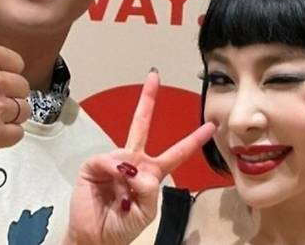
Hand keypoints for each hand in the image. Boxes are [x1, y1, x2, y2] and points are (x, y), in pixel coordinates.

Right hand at [65, 70, 215, 244]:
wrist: (96, 238)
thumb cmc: (122, 227)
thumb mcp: (145, 212)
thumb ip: (148, 191)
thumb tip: (137, 169)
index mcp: (150, 173)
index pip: (176, 153)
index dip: (193, 140)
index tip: (210, 126)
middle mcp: (132, 162)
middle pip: (141, 125)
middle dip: (148, 99)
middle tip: (154, 76)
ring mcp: (113, 162)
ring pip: (127, 154)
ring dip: (128, 175)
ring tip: (123, 197)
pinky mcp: (94, 165)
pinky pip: (107, 159)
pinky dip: (113, 170)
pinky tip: (114, 180)